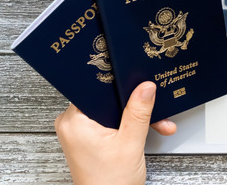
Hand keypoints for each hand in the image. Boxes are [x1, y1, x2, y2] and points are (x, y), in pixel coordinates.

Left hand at [54, 82, 176, 184]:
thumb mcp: (130, 143)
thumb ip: (138, 111)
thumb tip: (145, 86)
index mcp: (75, 121)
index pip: (97, 86)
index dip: (120, 84)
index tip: (138, 83)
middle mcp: (72, 124)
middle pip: (107, 99)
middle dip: (134, 105)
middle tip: (153, 109)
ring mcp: (79, 132)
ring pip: (111, 111)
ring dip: (135, 117)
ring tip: (154, 124)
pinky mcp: (87, 139)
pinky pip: (109, 122)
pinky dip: (127, 126)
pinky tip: (144, 131)